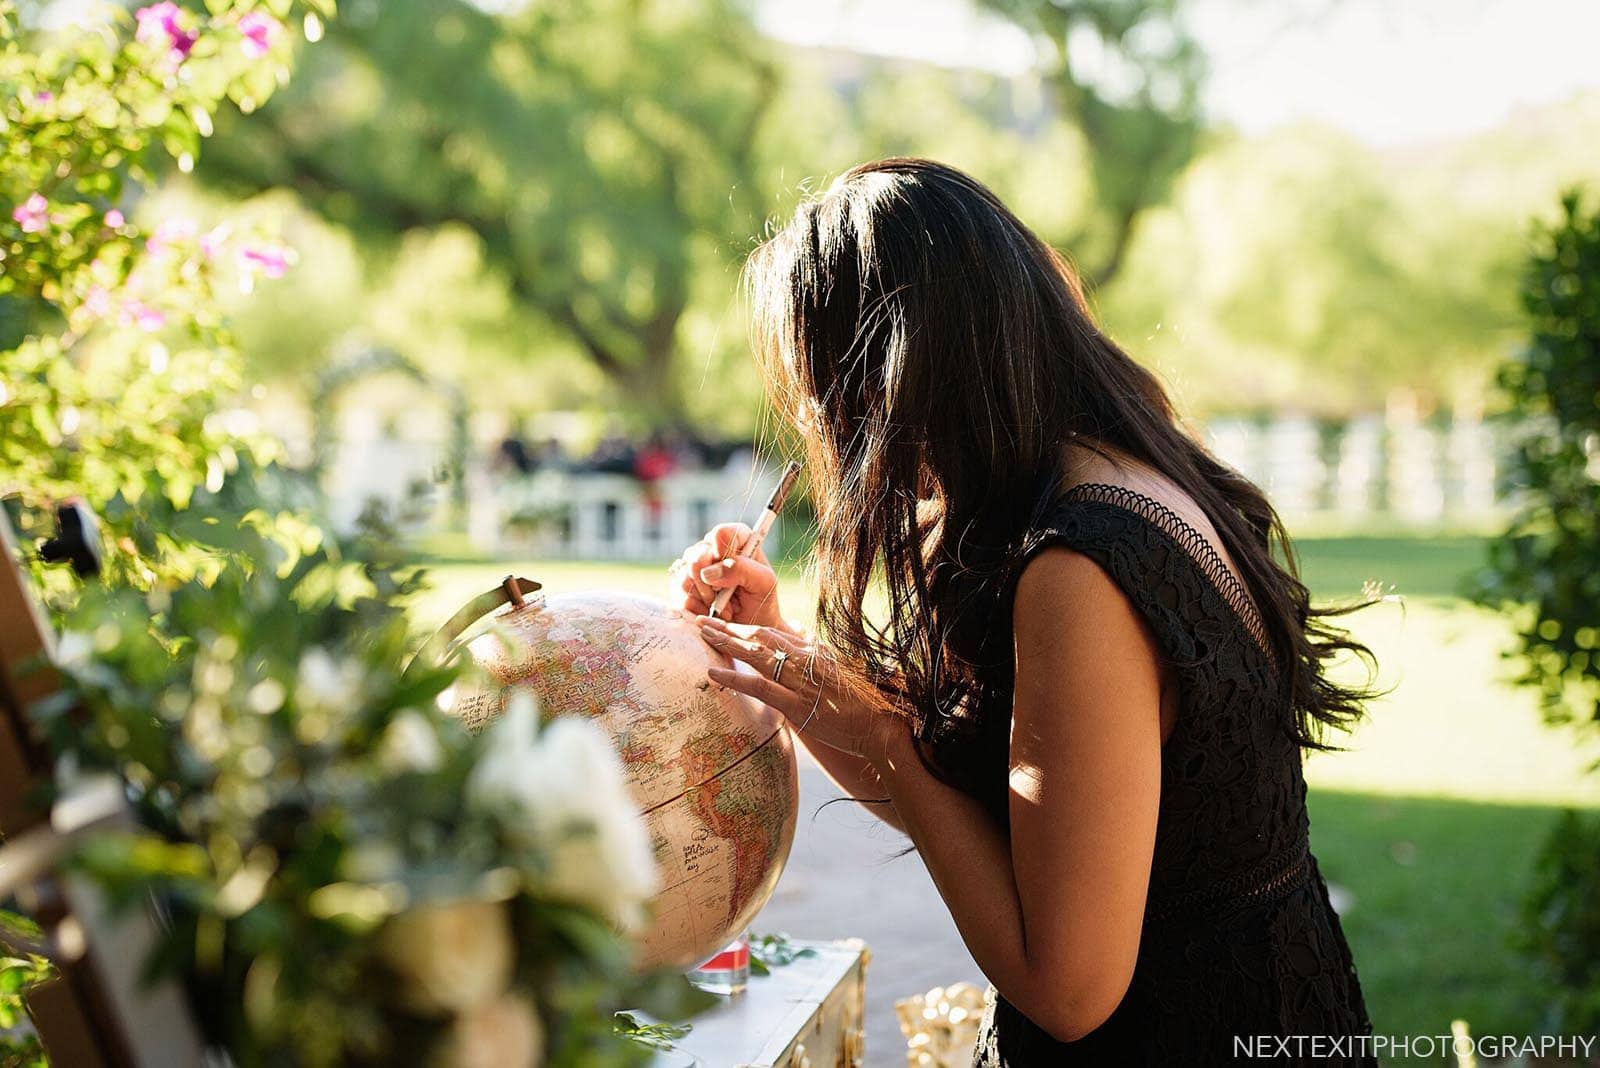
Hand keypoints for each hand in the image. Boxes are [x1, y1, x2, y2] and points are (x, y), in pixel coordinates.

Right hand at [669, 523, 787, 630]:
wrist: (749, 628)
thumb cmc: (761, 601)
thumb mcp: (764, 583)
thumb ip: (742, 569)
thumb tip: (709, 572)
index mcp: (737, 541)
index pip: (722, 533)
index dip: (722, 547)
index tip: (725, 562)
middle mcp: (712, 549)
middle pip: (697, 555)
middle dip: (712, 582)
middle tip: (727, 594)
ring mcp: (694, 568)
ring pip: (686, 576)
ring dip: (707, 597)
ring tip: (724, 607)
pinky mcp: (683, 587)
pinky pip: (681, 595)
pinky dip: (698, 608)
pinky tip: (711, 611)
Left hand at [696, 615, 904, 761]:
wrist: (879, 726)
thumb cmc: (861, 703)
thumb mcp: (838, 672)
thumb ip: (819, 658)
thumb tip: (805, 644)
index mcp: (814, 652)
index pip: (773, 633)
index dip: (746, 626)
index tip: (725, 621)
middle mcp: (805, 660)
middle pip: (760, 636)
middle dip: (729, 627)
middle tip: (701, 619)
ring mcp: (800, 682)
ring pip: (756, 655)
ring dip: (726, 642)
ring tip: (701, 634)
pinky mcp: (796, 705)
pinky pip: (759, 688)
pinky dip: (733, 679)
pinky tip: (711, 673)